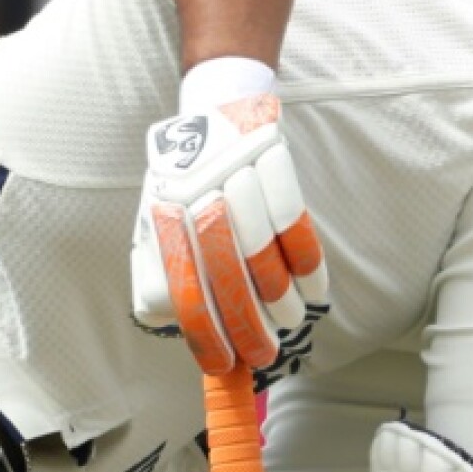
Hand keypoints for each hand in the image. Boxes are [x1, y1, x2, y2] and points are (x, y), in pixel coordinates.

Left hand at [131, 94, 328, 374]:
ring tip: (289, 322)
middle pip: (225, 273)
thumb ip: (164, 271)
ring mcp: (235, 173)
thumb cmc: (189, 182)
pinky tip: (313, 290)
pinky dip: (307, 262)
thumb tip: (186, 329)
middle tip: (264, 353)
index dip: (205, 333)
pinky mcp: (272, 156)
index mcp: (164, 215)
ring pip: (262, 249)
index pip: (183, 285)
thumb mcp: (160, 220)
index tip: (224, 365)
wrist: (217, 106)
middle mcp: (195, 193)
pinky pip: (294, 218)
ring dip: (280, 298)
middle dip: (248, 325)